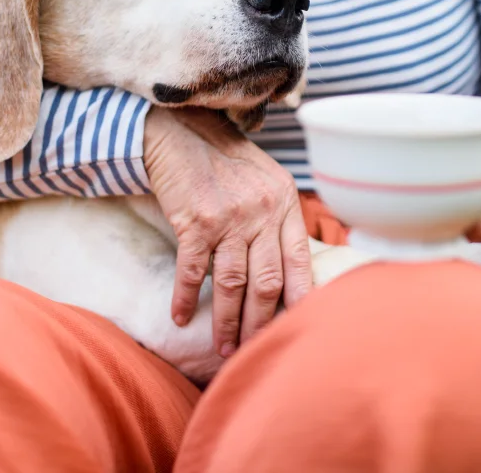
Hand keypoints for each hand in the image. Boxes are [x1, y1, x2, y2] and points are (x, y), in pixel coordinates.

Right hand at [144, 107, 311, 356]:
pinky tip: (182, 317)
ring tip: (223, 347)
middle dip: (260, 323)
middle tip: (254, 350)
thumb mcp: (267, 180)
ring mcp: (229, 218)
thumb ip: (280, 218)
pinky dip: (186, 298)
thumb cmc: (225, 160)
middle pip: (267, 282)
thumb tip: (292, 267)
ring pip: (232, 284)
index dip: (300, 299)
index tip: (297, 328)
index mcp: (285, 203)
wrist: (181, 131)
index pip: (299, 261)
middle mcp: (262, 212)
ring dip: (227, 322)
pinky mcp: (195, 222)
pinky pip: (192, 271)